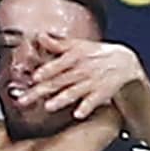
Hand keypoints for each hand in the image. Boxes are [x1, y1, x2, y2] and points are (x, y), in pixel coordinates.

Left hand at [23, 33, 145, 120]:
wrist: (124, 62)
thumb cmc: (96, 54)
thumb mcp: (78, 45)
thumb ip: (57, 44)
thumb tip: (40, 36)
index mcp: (75, 56)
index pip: (59, 64)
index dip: (47, 70)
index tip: (35, 77)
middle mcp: (81, 69)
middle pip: (58, 81)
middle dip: (41, 90)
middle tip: (24, 100)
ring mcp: (91, 82)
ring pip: (73, 92)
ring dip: (61, 99)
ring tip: (48, 106)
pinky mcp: (100, 94)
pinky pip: (92, 102)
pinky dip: (86, 108)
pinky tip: (78, 114)